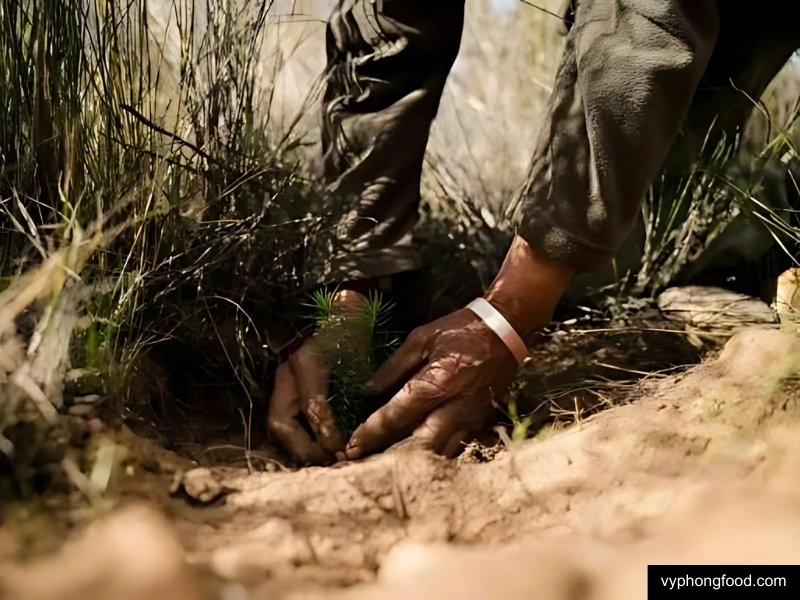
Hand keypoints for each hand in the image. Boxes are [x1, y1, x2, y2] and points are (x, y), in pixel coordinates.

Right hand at [268, 290, 367, 464]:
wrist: (339, 312)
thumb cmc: (355, 335)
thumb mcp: (361, 357)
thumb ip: (361, 391)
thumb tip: (364, 433)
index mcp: (308, 363)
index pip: (313, 408)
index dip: (327, 435)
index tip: (344, 451)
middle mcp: (287, 374)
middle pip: (281, 424)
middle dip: (304, 449)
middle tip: (330, 461)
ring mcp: (280, 382)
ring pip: (277, 425)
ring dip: (298, 448)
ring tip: (324, 459)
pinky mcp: (282, 389)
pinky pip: (283, 420)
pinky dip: (298, 438)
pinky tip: (318, 448)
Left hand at [345, 236, 574, 459]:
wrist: (506, 331)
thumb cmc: (460, 330)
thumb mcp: (421, 339)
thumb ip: (394, 368)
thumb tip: (368, 393)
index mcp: (437, 383)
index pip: (397, 416)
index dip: (372, 433)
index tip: (351, 447)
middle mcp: (454, 408)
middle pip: (417, 445)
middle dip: (388, 457)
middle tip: (363, 465)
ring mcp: (469, 419)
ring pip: (437, 452)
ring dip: (410, 460)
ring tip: (383, 466)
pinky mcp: (478, 423)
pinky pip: (452, 446)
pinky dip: (431, 454)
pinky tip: (413, 457)